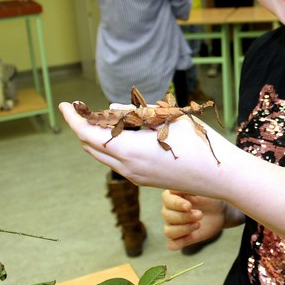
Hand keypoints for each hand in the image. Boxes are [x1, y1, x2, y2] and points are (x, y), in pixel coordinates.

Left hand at [58, 101, 227, 195]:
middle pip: (91, 146)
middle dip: (82, 126)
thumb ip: (136, 113)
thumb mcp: (166, 119)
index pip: (88, 134)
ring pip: (103, 155)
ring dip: (97, 136)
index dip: (74, 119)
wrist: (218, 176)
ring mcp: (135, 176)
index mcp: (129, 150)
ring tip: (103, 116)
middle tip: (82, 108)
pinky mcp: (143, 180)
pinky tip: (122, 132)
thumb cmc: (196, 142)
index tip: (66, 105)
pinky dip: (111, 145)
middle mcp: (127, 167)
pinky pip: (117, 161)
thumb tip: (112, 110)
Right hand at [161, 190, 227, 249]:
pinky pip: (173, 244)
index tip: (189, 206)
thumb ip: (189, 187)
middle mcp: (169, 211)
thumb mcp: (203, 189)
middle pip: (167, 216)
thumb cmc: (210, 196)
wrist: (219, 211)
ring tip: (198, 224)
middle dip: (184, 217)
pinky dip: (179, 243)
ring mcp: (173, 225)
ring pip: (169, 231)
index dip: (176, 204)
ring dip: (184, 229)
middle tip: (200, 214)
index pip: (166, 200)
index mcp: (172, 196)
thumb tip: (175, 189)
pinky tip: (191, 237)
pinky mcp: (181, 238)